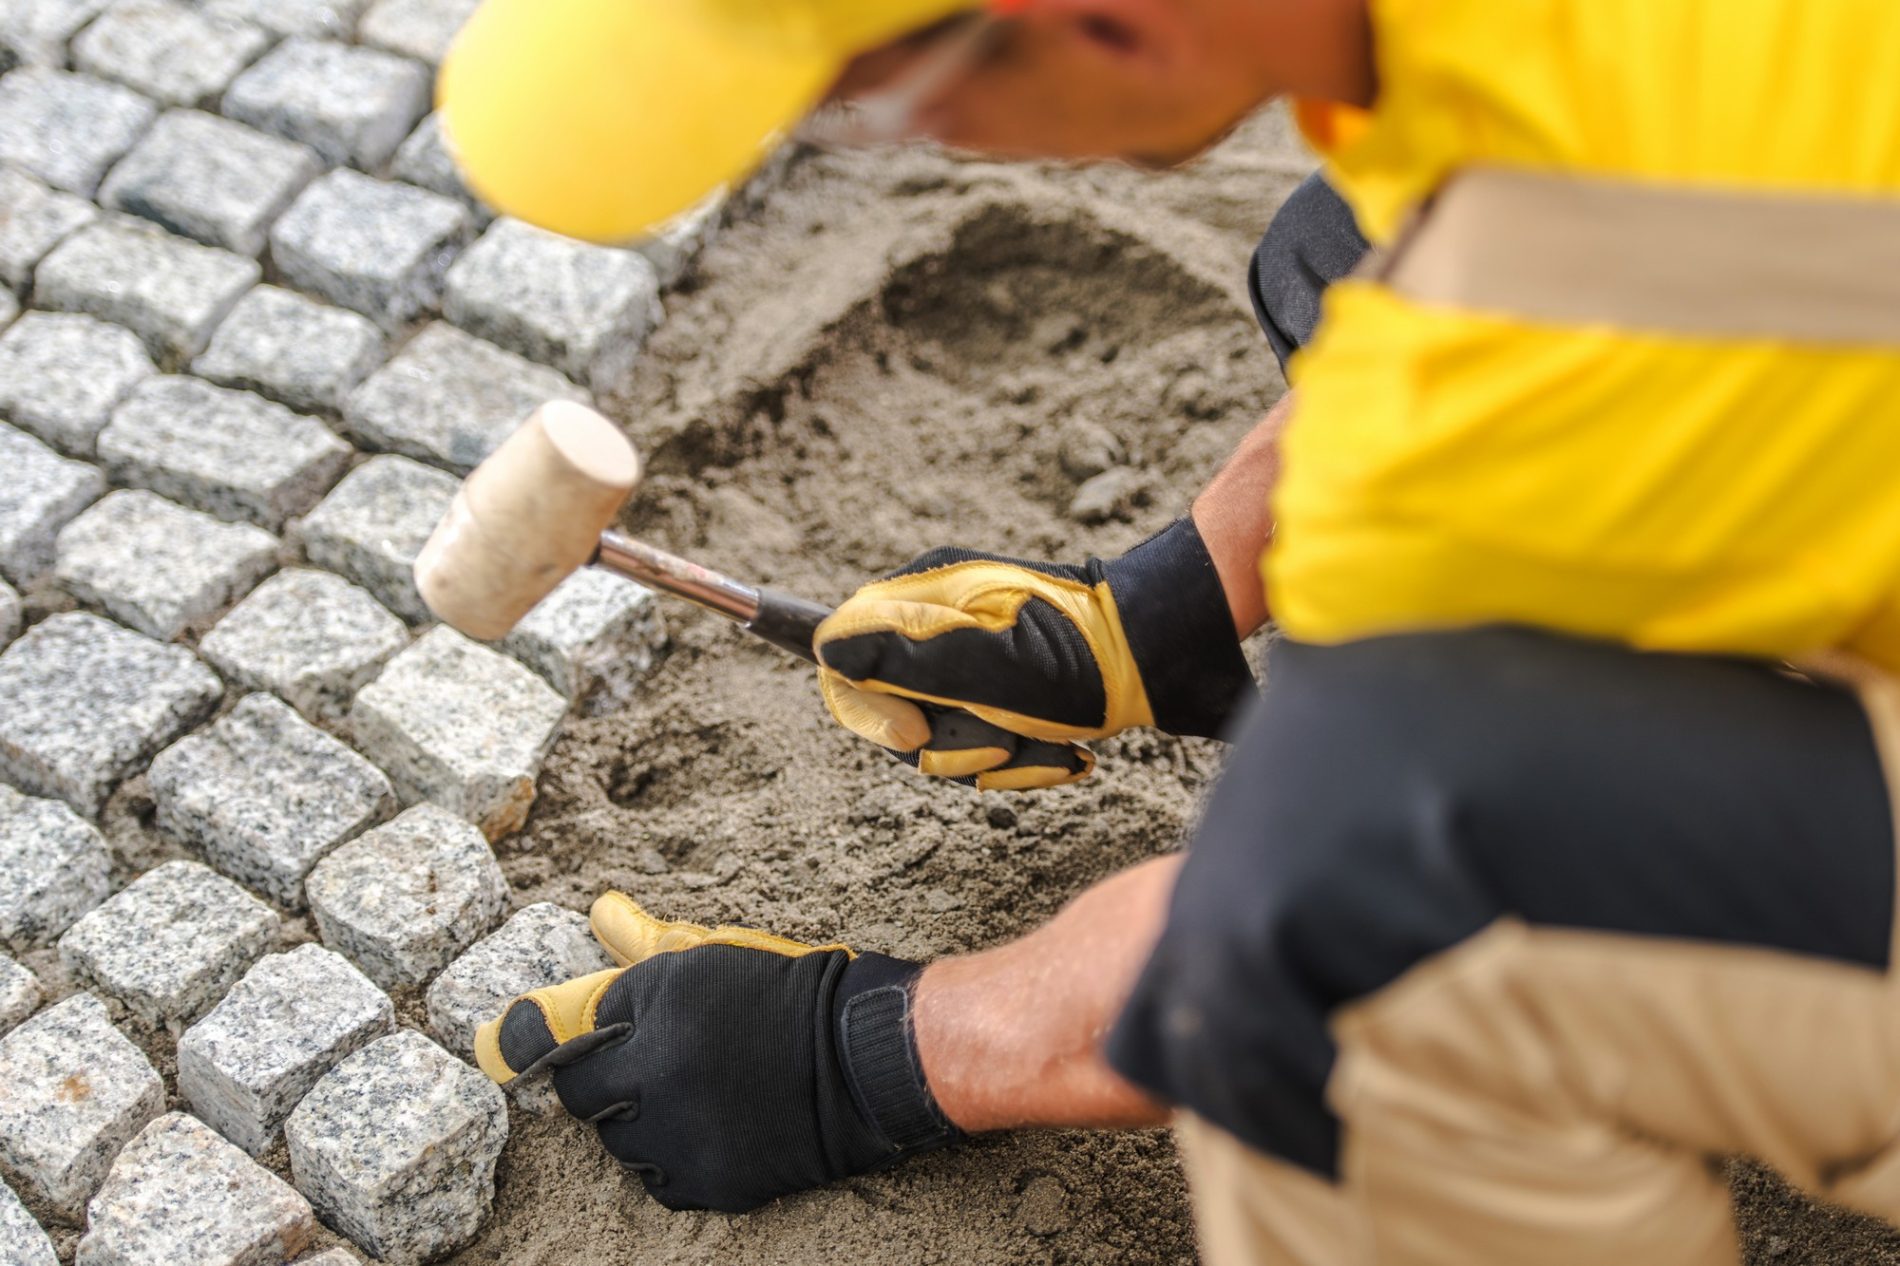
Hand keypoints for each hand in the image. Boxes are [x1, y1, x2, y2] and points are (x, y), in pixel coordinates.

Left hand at [475, 894, 960, 1212]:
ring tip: (693, 1090)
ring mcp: (681, 1134)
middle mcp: (657, 1073)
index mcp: (654, 1005)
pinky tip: (709, 1123)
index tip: (497, 1046)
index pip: (549, 1035)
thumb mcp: (714, 956)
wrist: (866, 1058)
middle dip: (603, 1075)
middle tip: (651, 1059)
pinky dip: (672, 1155)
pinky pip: (658, 1176)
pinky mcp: (708, 1182)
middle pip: (578, 1092)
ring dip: (637, 1118)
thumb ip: (643, 942)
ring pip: (616, 1138)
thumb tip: (598, 911)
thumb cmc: (788, 992)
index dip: (526, 1039)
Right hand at [814, 518, 1254, 788]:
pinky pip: (993, 746)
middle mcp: (944, 626)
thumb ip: (893, 656)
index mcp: (924, 599)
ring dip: (999, 757)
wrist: (1170, 658)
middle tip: (1003, 737)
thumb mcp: (978, 660)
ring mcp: (983, 661)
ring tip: (1052, 741)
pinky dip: (1030, 759)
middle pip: (897, 714)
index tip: (918, 735)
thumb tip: (820, 647)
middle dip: (949, 744)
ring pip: (948, 741)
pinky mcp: (1019, 693)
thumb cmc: (1078, 657)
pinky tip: (1070, 753)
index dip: (869, 712)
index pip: (844, 659)